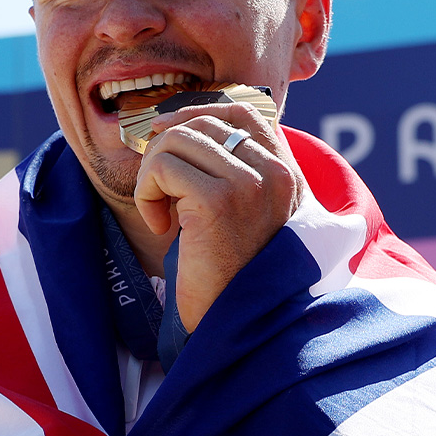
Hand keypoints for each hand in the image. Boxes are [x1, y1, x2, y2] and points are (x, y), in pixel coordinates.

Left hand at [133, 101, 300, 330]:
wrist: (239, 325)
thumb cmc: (232, 276)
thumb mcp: (245, 216)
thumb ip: (234, 171)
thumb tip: (174, 124)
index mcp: (288, 175)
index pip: (245, 110)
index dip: (199, 112)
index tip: (169, 137)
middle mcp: (278, 174)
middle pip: (203, 121)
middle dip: (168, 150)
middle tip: (161, 193)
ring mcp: (252, 184)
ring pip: (178, 139)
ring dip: (154, 174)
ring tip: (162, 212)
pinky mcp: (219, 201)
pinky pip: (162, 167)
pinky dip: (147, 194)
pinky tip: (161, 226)